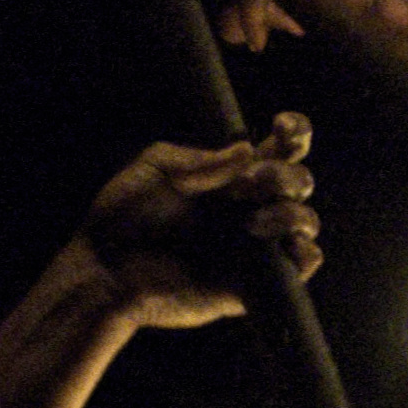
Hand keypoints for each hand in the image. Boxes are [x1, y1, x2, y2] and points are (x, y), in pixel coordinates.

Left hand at [77, 120, 319, 327]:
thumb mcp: (151, 171)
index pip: (280, 149)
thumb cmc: (118, 222)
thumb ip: (197, 159)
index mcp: (229, 179)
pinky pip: (301, 267)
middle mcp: (247, 208)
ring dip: (292, 213)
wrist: (102, 277)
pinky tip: (283, 246)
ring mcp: (252, 246)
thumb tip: (247, 151)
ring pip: (305, 220)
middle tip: (246, 185)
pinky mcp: (252, 283)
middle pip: (298, 180)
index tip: (280, 125)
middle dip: (283, 176)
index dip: (295, 132)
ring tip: (255, 221)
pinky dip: (305, 253)